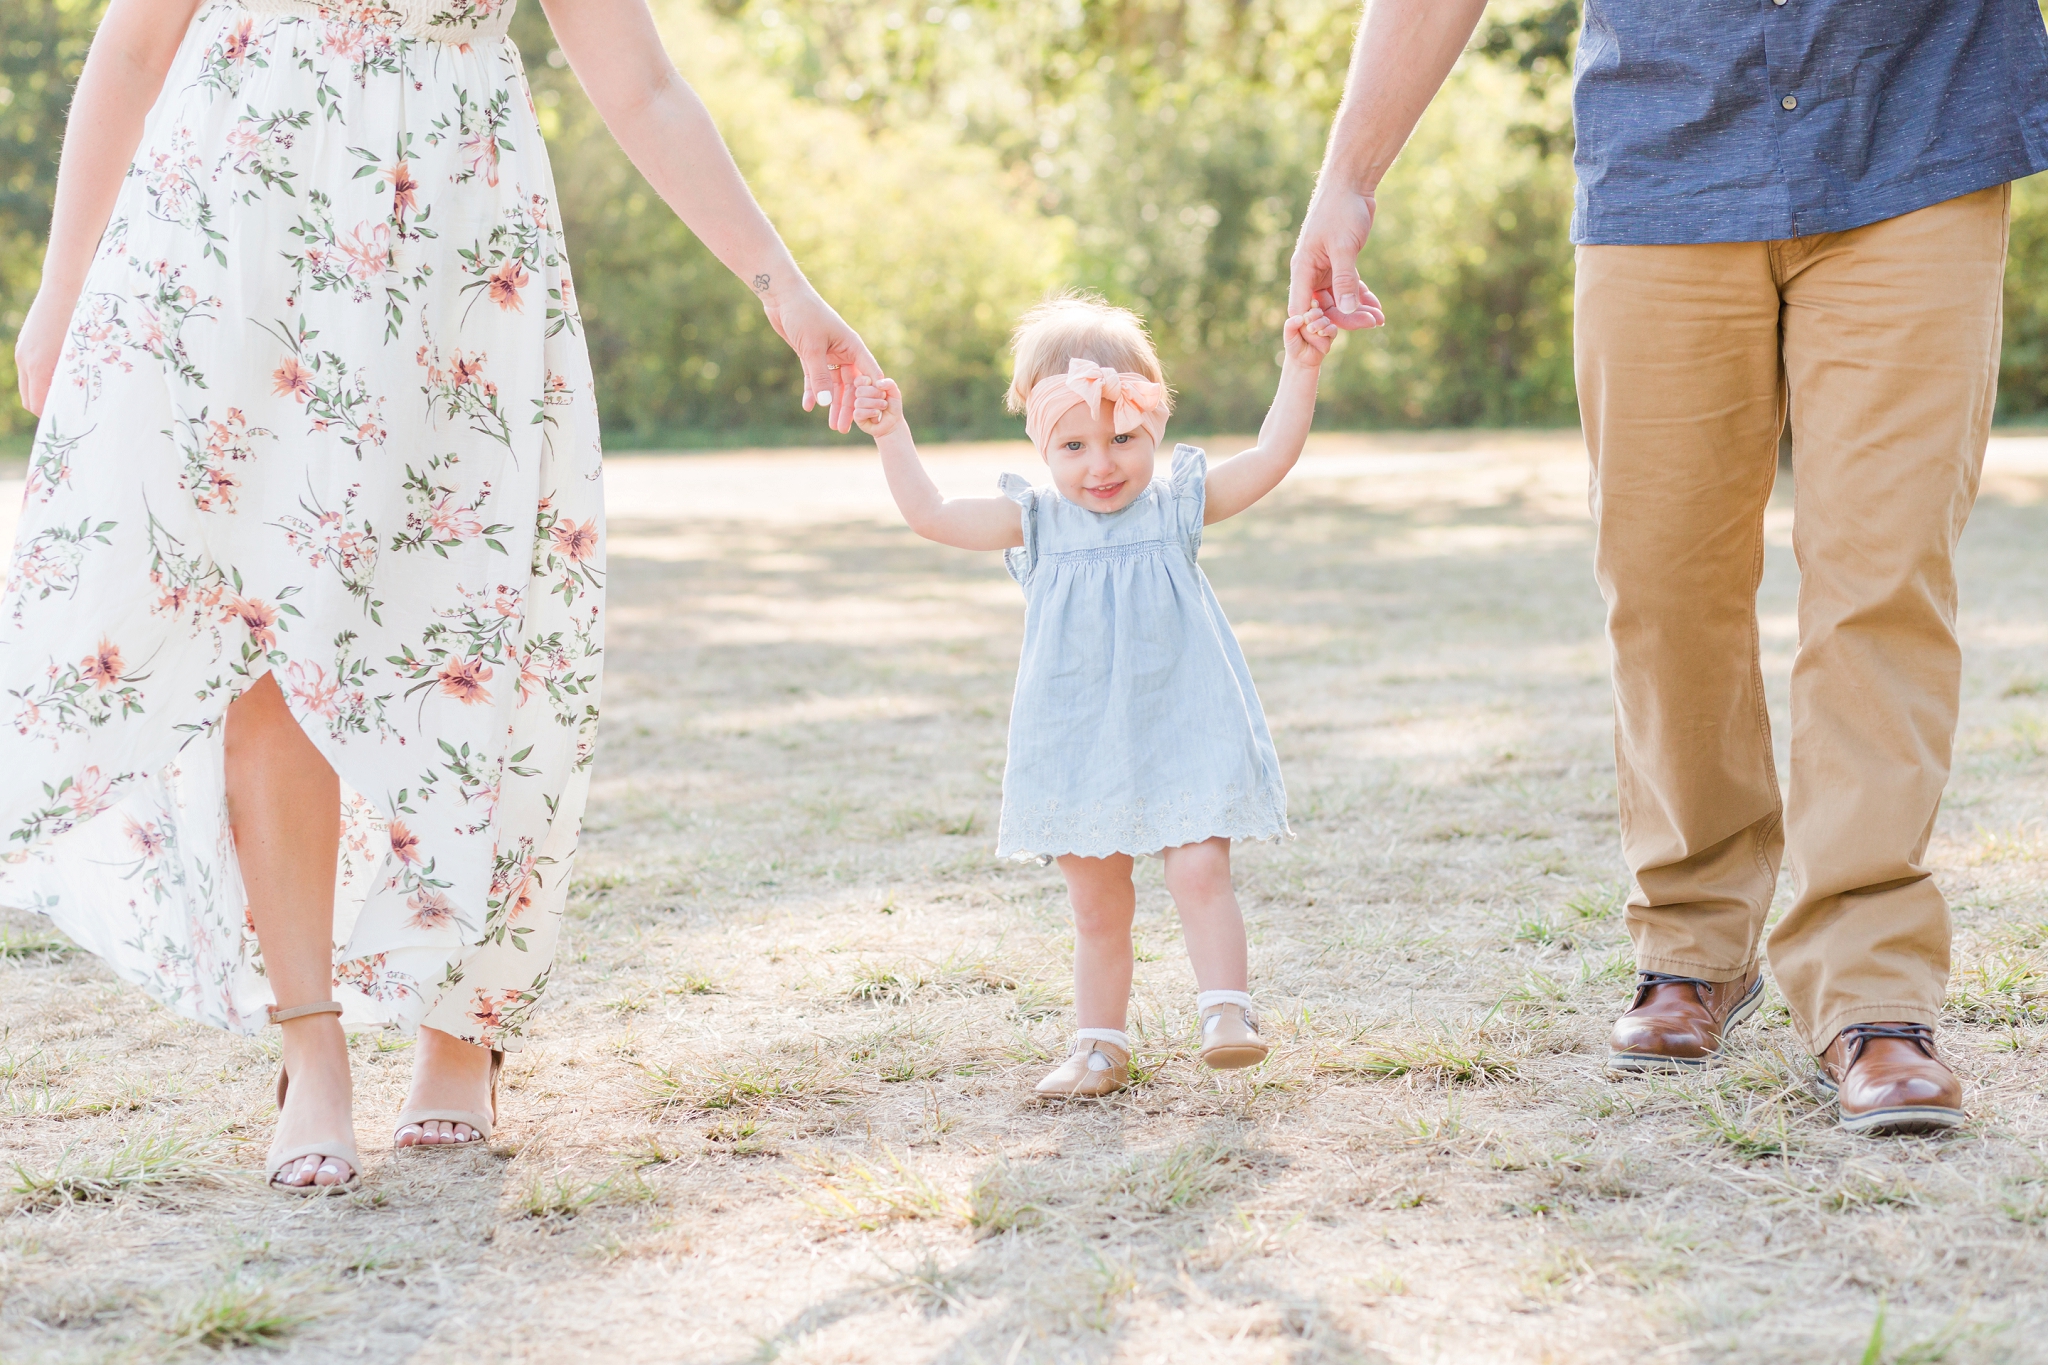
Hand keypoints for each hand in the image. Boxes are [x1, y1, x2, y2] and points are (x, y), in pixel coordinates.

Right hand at [14, 289, 71, 416]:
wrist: (66, 287)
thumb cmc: (82, 321)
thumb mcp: (82, 354)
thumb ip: (75, 378)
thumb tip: (77, 401)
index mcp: (39, 367)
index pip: (37, 406)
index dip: (52, 416)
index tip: (72, 420)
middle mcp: (25, 360)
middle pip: (30, 399)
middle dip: (47, 408)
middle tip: (72, 411)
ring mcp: (23, 351)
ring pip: (28, 385)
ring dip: (44, 392)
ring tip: (69, 394)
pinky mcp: (25, 343)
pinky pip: (29, 370)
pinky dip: (41, 377)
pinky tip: (62, 374)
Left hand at [756, 283, 881, 433]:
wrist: (783, 297)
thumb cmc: (803, 315)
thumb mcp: (812, 348)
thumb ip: (820, 376)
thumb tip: (826, 403)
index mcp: (852, 346)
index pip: (868, 374)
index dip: (872, 394)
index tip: (873, 415)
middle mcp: (843, 351)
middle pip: (850, 385)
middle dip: (848, 406)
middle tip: (845, 428)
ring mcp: (827, 354)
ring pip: (832, 384)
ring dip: (831, 404)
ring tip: (832, 425)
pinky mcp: (811, 355)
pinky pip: (815, 378)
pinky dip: (812, 391)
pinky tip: (808, 407)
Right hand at [851, 374, 901, 437]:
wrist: (893, 422)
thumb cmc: (893, 406)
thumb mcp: (894, 392)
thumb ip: (889, 383)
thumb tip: (877, 384)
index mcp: (866, 387)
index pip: (859, 380)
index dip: (866, 381)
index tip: (877, 385)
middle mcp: (860, 396)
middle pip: (860, 390)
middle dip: (875, 393)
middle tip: (884, 398)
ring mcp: (858, 407)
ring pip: (860, 402)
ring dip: (875, 404)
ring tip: (884, 407)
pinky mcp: (858, 417)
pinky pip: (859, 413)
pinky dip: (871, 412)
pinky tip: (877, 413)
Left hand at [1283, 305, 1338, 367]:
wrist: (1301, 359)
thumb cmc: (1294, 344)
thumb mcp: (1289, 334)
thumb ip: (1290, 324)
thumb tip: (1300, 318)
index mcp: (1306, 314)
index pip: (1310, 305)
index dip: (1310, 304)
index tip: (1309, 306)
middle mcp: (1316, 318)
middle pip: (1318, 311)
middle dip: (1313, 314)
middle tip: (1307, 320)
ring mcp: (1324, 326)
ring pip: (1325, 320)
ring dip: (1319, 323)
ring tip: (1311, 329)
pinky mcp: (1330, 335)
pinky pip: (1333, 329)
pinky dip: (1328, 330)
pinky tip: (1321, 333)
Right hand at [1288, 186, 1384, 330]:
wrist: (1351, 184)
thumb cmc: (1341, 210)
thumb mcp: (1344, 246)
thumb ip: (1344, 279)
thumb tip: (1347, 309)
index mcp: (1303, 269)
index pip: (1302, 308)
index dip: (1315, 324)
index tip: (1335, 336)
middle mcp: (1311, 273)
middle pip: (1324, 307)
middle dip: (1346, 318)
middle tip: (1373, 323)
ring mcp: (1326, 269)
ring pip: (1339, 300)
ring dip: (1357, 310)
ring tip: (1380, 318)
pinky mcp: (1340, 264)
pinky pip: (1349, 288)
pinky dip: (1361, 297)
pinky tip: (1377, 307)